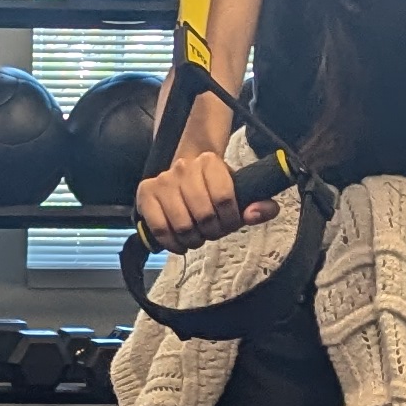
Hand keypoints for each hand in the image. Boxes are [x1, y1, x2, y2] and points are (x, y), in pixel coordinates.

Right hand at [132, 150, 250, 251]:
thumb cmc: (213, 191)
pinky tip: (180, 244)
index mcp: (209, 161)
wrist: (183, 179)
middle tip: (212, 232)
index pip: (224, 197)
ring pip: (182, 224)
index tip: (229, 224)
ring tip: (197, 237)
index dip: (230, 219)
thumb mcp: (240, 194)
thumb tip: (256, 214)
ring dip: (193, 239)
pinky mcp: (146, 193)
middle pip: (203, 214)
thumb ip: (259, 206)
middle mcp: (183, 167)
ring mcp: (163, 180)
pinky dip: (172, 243)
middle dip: (212, 232)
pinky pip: (159, 228)